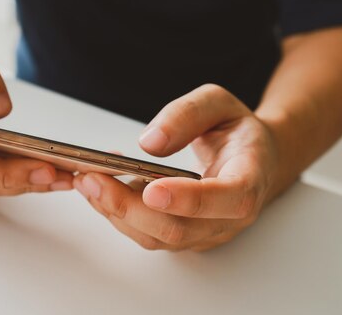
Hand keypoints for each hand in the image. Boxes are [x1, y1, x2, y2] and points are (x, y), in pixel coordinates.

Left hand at [74, 84, 281, 250]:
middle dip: (129, 207)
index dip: (190, 200)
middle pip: (179, 229)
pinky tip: (103, 189)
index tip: (152, 189)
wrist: (252, 160)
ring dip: (117, 213)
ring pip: (158, 238)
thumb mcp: (218, 103)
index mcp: (249, 180)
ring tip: (88, 181)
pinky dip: (121, 215)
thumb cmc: (236, 131)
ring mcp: (207, 233)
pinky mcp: (186, 237)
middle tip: (93, 179)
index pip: (227, 199)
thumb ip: (188, 114)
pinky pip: (150, 235)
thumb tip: (150, 143)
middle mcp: (230, 217)